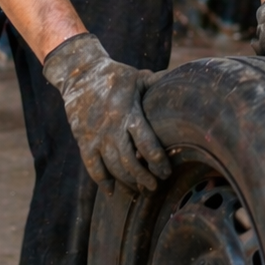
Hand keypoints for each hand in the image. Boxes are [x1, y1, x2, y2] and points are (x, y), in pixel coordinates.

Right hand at [42, 33, 171, 194]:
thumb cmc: (114, 75)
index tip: (166, 172)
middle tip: (154, 185)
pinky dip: (102, 181)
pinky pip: (93, 168)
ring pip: (113, 168)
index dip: (158, 162)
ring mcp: (96, 137)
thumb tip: (185, 80)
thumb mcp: (138, 77)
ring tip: (138, 189)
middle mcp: (111, 129)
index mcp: (128, 113)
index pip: (146, 144)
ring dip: (127, 181)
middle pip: (130, 162)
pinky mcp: (83, 142)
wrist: (78, 73)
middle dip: (144, 177)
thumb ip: (159, 83)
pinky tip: (111, 191)